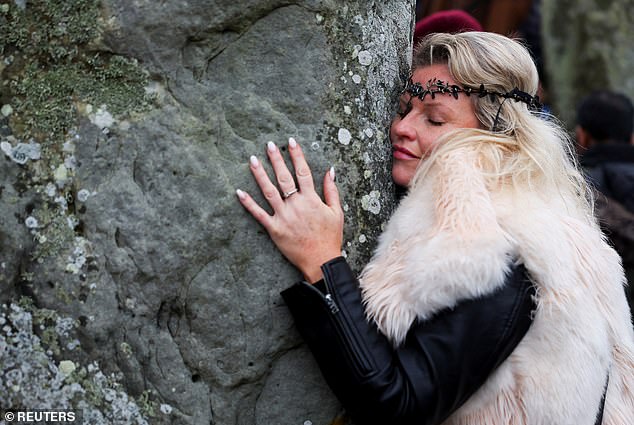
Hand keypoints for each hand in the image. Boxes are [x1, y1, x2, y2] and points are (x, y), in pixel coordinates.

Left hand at [236, 138, 343, 282]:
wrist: (320, 260)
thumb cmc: (330, 237)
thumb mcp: (336, 212)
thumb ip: (331, 190)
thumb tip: (330, 170)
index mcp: (311, 199)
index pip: (303, 172)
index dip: (297, 155)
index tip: (291, 142)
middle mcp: (296, 205)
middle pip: (284, 177)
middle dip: (276, 159)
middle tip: (269, 145)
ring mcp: (284, 216)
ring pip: (269, 191)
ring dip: (260, 175)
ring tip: (253, 160)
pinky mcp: (274, 229)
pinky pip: (259, 214)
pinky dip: (248, 203)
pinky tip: (239, 192)